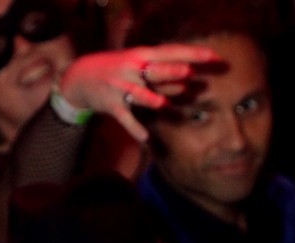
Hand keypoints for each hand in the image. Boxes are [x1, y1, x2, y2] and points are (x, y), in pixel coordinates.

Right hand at [59, 43, 218, 142]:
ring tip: (163, 104)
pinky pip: (124, 118)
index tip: (213, 56)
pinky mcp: (110, 105)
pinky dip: (134, 128)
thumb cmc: (118, 70)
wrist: (81, 76)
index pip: (171, 51)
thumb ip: (161, 72)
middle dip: (171, 71)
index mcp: (142, 55)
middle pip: (155, 70)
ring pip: (138, 94)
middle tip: (189, 73)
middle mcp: (132, 69)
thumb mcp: (137, 64)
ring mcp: (120, 87)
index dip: (192, 53)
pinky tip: (145, 138)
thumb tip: (190, 78)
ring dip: (150, 99)